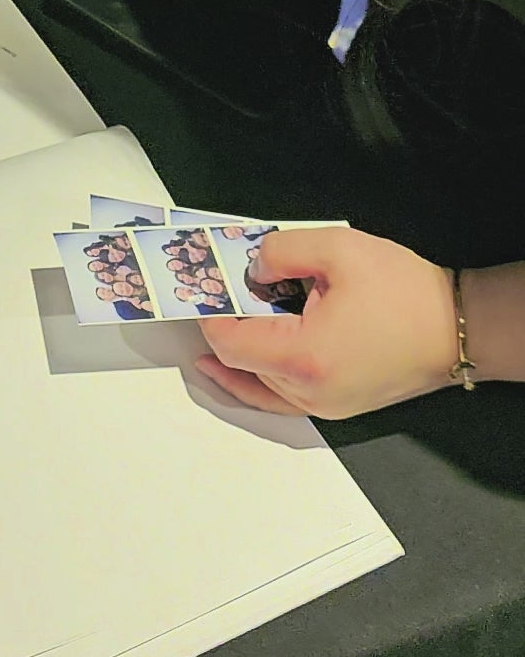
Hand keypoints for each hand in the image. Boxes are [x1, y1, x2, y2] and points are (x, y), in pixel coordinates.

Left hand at [195, 227, 458, 418]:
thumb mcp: (339, 249)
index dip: (210, 313)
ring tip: (211, 332)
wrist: (457, 328)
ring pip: (259, 388)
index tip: (200, 286)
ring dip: (235, 358)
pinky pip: (282, 399)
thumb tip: (253, 267)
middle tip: (205, 300)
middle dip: (221, 330)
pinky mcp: (339, 405)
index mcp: (303, 356)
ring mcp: (325, 406)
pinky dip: (256, 381)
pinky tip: (242, 367)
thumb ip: (283, 251)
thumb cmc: (402, 290)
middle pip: (241, 367)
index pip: (232, 342)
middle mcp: (308, 392)